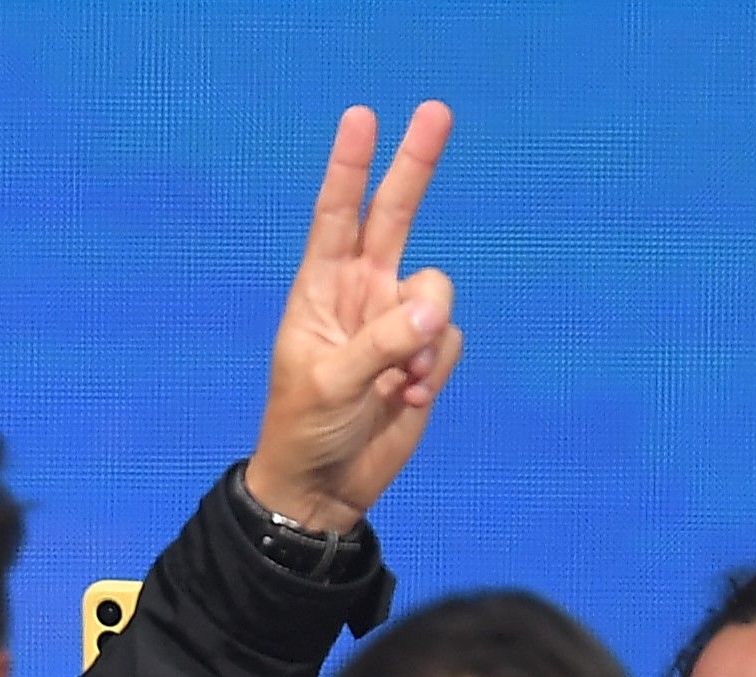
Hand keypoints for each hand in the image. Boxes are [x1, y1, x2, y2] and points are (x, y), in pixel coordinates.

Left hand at [249, 104, 460, 534]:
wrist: (326, 488)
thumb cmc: (306, 429)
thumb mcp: (331, 385)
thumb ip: (382, 342)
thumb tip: (434, 309)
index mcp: (322, 289)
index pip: (337, 215)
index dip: (350, 167)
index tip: (361, 118)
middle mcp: (363, 293)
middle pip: (396, 214)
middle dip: (415, 164)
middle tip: (436, 110)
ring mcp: (396, 321)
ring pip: (438, 291)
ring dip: (426, 335)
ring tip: (400, 379)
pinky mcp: (425, 354)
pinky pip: (449, 339)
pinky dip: (436, 367)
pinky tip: (409, 397)